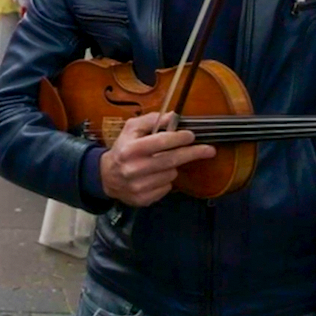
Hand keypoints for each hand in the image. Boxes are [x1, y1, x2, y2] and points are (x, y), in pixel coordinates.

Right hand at [99, 112, 216, 206]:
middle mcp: (134, 168)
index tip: (192, 135)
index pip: (160, 142)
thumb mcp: (131, 129)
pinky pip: (166, 188)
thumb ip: (151, 120)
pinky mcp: (143, 199)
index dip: (179, 138)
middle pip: (171, 160)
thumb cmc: (123, 148)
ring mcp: (139, 186)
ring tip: (162, 163)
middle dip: (192, 153)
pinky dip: (166, 181)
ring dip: (172, 167)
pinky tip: (156, 176)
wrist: (106, 176)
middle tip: (209, 150)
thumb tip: (173, 117)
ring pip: (171, 174)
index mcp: (131, 149)